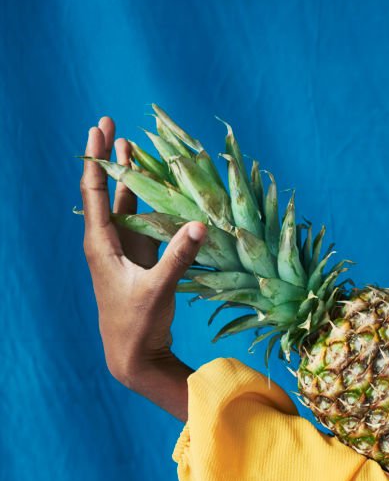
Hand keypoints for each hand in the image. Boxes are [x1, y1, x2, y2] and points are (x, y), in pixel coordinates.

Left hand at [80, 116, 204, 417]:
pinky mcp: (140, 262)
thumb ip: (178, 257)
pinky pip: (143, 223)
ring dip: (129, 177)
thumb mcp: (158, 290)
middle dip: (109, 159)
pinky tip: (160, 189)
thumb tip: (201, 225)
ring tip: (131, 146)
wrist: (133, 356)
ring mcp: (124, 251)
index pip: (94, 192)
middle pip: (106, 191)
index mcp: (101, 245)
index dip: (97, 160)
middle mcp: (108, 243)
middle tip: (110, 124)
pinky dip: (149, 203)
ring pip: (125, 205)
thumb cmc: (137, 325)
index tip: (99, 130)